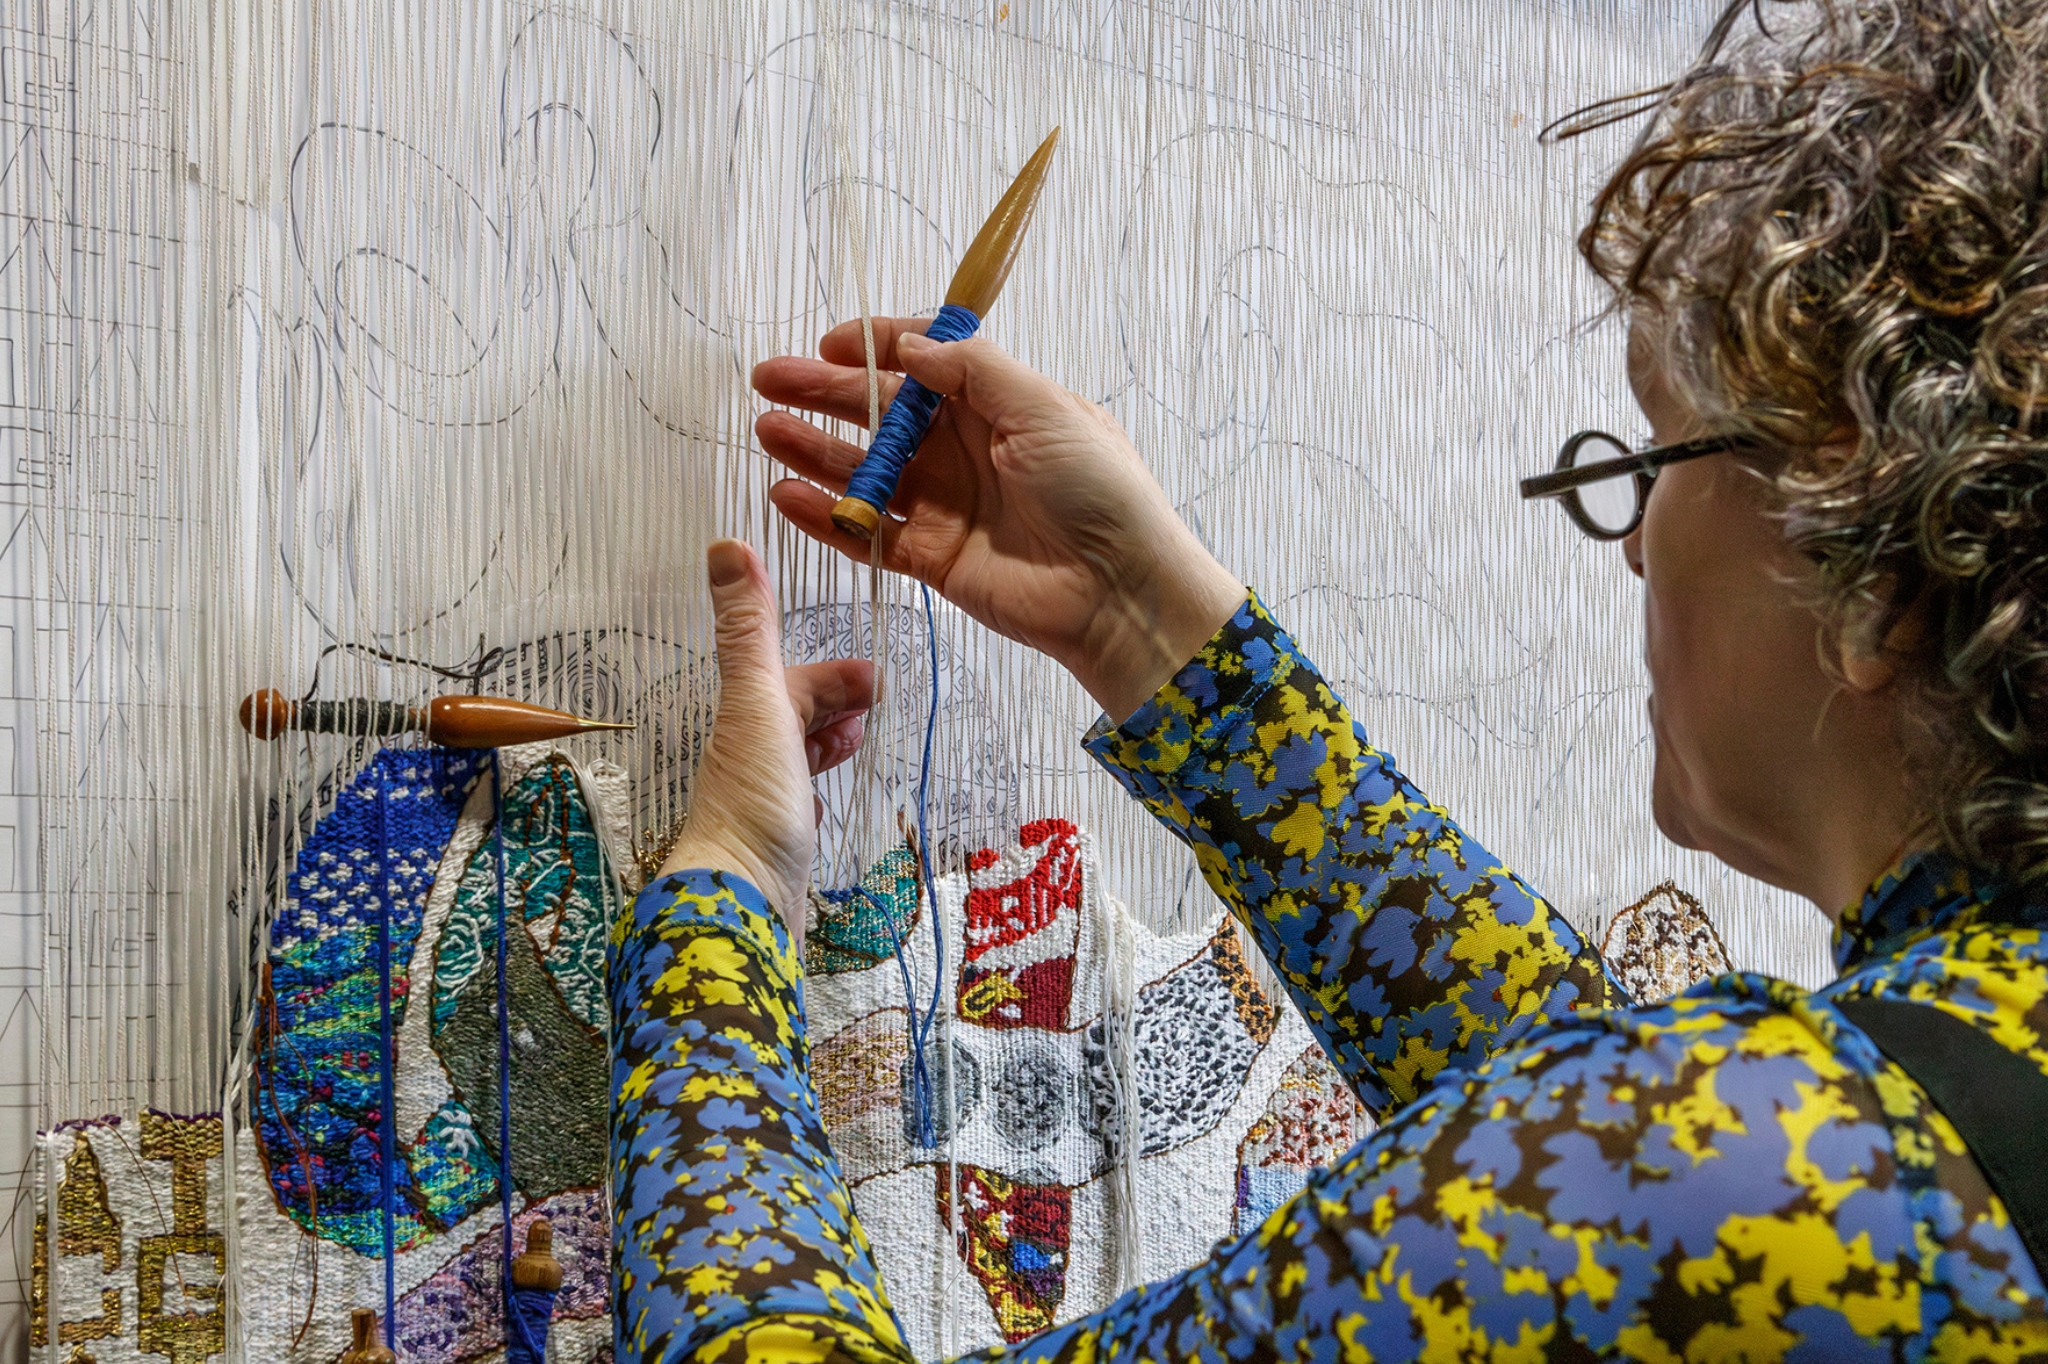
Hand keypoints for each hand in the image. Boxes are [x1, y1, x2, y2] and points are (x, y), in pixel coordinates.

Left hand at [659, 540, 873, 947]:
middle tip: (878, 704)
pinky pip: (795, 804)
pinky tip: (823, 803)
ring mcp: (757, 801)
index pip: (787, 679)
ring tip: (858, 744)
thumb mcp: (758, 703)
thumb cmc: (752, 806)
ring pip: (794, 755)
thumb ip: (750, 629)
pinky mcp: (771, 843)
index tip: (874, 679)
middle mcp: (743, 755)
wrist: (743, 905)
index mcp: (741, 718)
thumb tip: (725, 542)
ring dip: (826, 739)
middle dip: (833, 701)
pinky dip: (813, 790)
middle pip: (791, 713)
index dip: (830, 673)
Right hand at [753, 318, 1243, 722]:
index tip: (832, 340)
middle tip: (770, 379)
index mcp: (998, 404)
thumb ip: (973, 371)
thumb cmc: (1098, 491)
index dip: (878, 346)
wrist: (1118, 590)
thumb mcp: (1044, 408)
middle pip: (882, 414)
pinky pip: (868, 531)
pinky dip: (826, 514)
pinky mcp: (933, 557)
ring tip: (767, 429)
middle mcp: (967, 449)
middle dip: (825, 393)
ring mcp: (947, 504)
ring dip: (815, 449)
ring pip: (867, 471)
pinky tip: (786, 493)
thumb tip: (912, 347)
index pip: (926, 363)